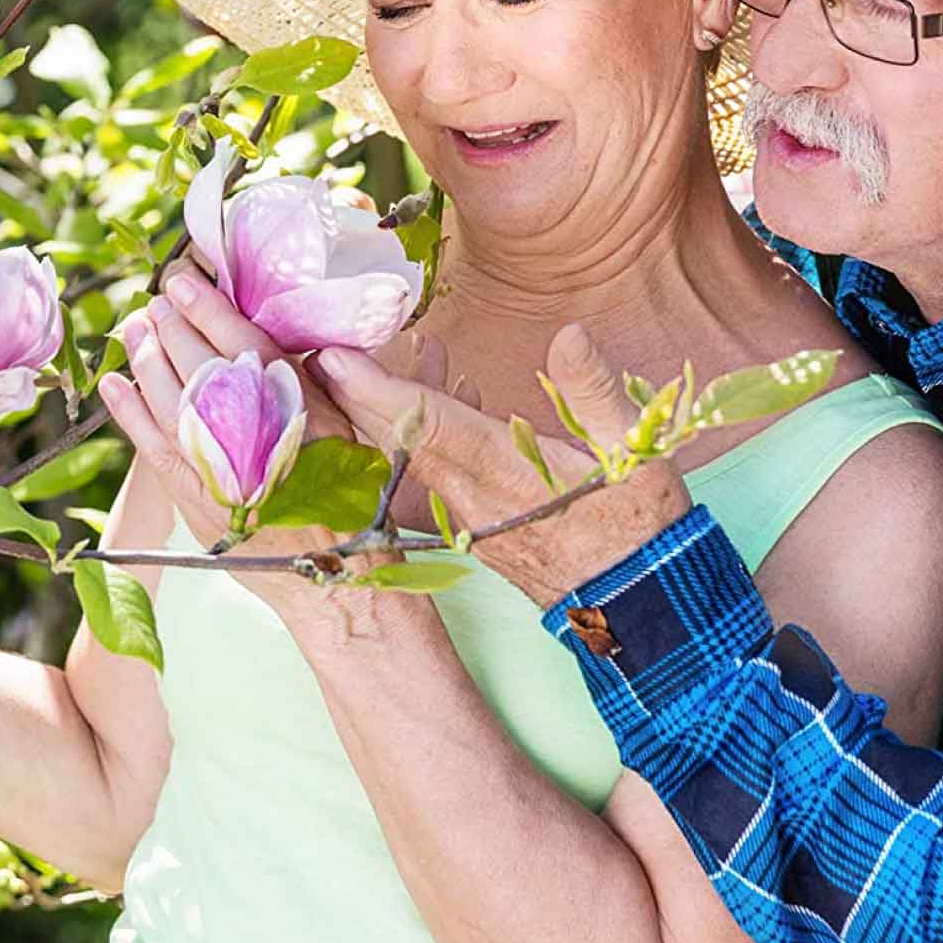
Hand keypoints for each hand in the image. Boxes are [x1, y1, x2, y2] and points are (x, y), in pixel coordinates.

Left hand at [99, 269, 397, 621]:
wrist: (338, 582)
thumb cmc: (354, 503)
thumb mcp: (350, 433)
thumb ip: (316, 386)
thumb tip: (280, 336)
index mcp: (305, 411)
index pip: (247, 345)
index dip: (210, 309)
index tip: (185, 280)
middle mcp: (261, 436)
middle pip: (201, 366)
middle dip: (171, 327)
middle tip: (156, 299)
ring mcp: (224, 469)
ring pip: (171, 400)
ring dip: (146, 358)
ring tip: (136, 328)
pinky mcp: (198, 501)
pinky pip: (153, 446)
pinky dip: (129, 412)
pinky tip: (115, 383)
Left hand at [312, 324, 691, 608]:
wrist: (641, 604)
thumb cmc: (640, 526)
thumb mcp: (634, 455)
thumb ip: (596, 394)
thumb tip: (569, 337)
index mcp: (506, 473)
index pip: (428, 424)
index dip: (378, 389)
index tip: (331, 356)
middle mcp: (470, 497)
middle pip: (392, 438)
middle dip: (345, 393)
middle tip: (302, 345)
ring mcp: (462, 515)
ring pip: (398, 455)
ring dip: (365, 410)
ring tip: (336, 359)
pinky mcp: (465, 524)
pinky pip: (417, 471)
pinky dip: (398, 431)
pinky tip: (401, 394)